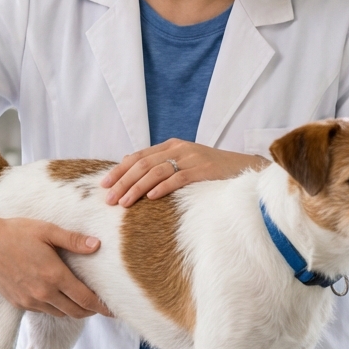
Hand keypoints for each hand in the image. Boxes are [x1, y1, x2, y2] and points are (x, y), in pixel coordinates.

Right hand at [0, 211, 111, 318]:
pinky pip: (44, 311)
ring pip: (60, 314)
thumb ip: (73, 240)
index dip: (102, 307)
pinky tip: (58, 297)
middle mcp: (43, 293)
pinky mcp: (19, 303)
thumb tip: (97, 245)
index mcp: (54, 275)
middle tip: (101, 306)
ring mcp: (30, 300)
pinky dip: (55, 308)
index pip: (86, 299)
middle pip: (76, 311)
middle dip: (91, 311)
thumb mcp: (47, 230)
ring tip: (81, 300)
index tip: (113, 310)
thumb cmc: (15, 232)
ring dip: (73, 310)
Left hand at [101, 140, 268, 206]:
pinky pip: (179, 178)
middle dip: (123, 181)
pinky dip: (163, 188)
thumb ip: (160, 164)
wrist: (244, 169)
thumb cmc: (211, 172)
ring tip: (124, 203)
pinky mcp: (204, 171)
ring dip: (137, 187)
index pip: (138, 156)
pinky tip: (150, 198)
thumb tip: (129, 166)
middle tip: (109, 199)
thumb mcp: (184, 163)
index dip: (119, 170)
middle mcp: (179, 149)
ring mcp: (192, 158)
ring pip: (156, 171)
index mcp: (171, 146)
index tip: (104, 185)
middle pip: (143, 164)